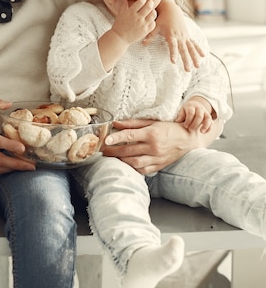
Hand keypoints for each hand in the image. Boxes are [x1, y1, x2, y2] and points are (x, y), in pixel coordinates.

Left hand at [103, 117, 220, 174]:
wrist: (187, 139)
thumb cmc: (169, 128)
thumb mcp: (152, 122)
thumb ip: (133, 123)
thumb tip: (116, 123)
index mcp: (152, 133)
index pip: (130, 135)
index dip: (117, 137)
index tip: (106, 139)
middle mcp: (154, 147)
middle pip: (129, 150)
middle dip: (114, 151)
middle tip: (103, 150)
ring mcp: (156, 159)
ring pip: (134, 162)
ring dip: (121, 160)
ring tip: (111, 157)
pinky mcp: (158, 166)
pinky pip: (142, 170)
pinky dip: (132, 168)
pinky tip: (125, 164)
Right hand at [112, 0, 156, 43]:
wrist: (120, 37)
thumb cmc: (119, 25)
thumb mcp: (120, 13)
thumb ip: (123, 5)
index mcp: (131, 12)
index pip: (141, 2)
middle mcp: (137, 18)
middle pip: (149, 7)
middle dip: (150, 2)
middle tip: (150, 2)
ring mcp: (142, 25)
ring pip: (153, 14)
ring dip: (153, 11)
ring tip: (151, 10)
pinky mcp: (145, 31)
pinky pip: (153, 23)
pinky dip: (152, 20)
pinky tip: (149, 19)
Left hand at [143, 0, 203, 70]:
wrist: (172, 10)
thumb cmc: (162, 19)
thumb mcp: (155, 26)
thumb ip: (150, 35)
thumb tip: (143, 43)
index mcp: (171, 35)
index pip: (172, 46)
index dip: (173, 54)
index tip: (174, 62)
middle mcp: (180, 36)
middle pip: (183, 50)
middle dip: (186, 60)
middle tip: (188, 70)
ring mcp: (185, 36)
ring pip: (191, 48)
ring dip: (195, 57)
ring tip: (198, 67)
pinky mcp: (187, 36)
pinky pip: (194, 44)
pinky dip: (199, 49)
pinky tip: (204, 56)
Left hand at [176, 98, 212, 132]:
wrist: (195, 104)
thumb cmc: (186, 110)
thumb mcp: (182, 110)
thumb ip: (180, 116)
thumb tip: (177, 121)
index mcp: (191, 106)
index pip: (191, 112)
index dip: (188, 120)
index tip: (185, 126)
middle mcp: (199, 108)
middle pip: (199, 115)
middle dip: (195, 124)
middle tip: (190, 130)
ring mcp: (205, 112)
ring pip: (208, 118)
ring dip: (205, 125)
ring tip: (201, 132)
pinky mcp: (209, 116)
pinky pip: (211, 122)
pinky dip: (209, 128)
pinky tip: (204, 132)